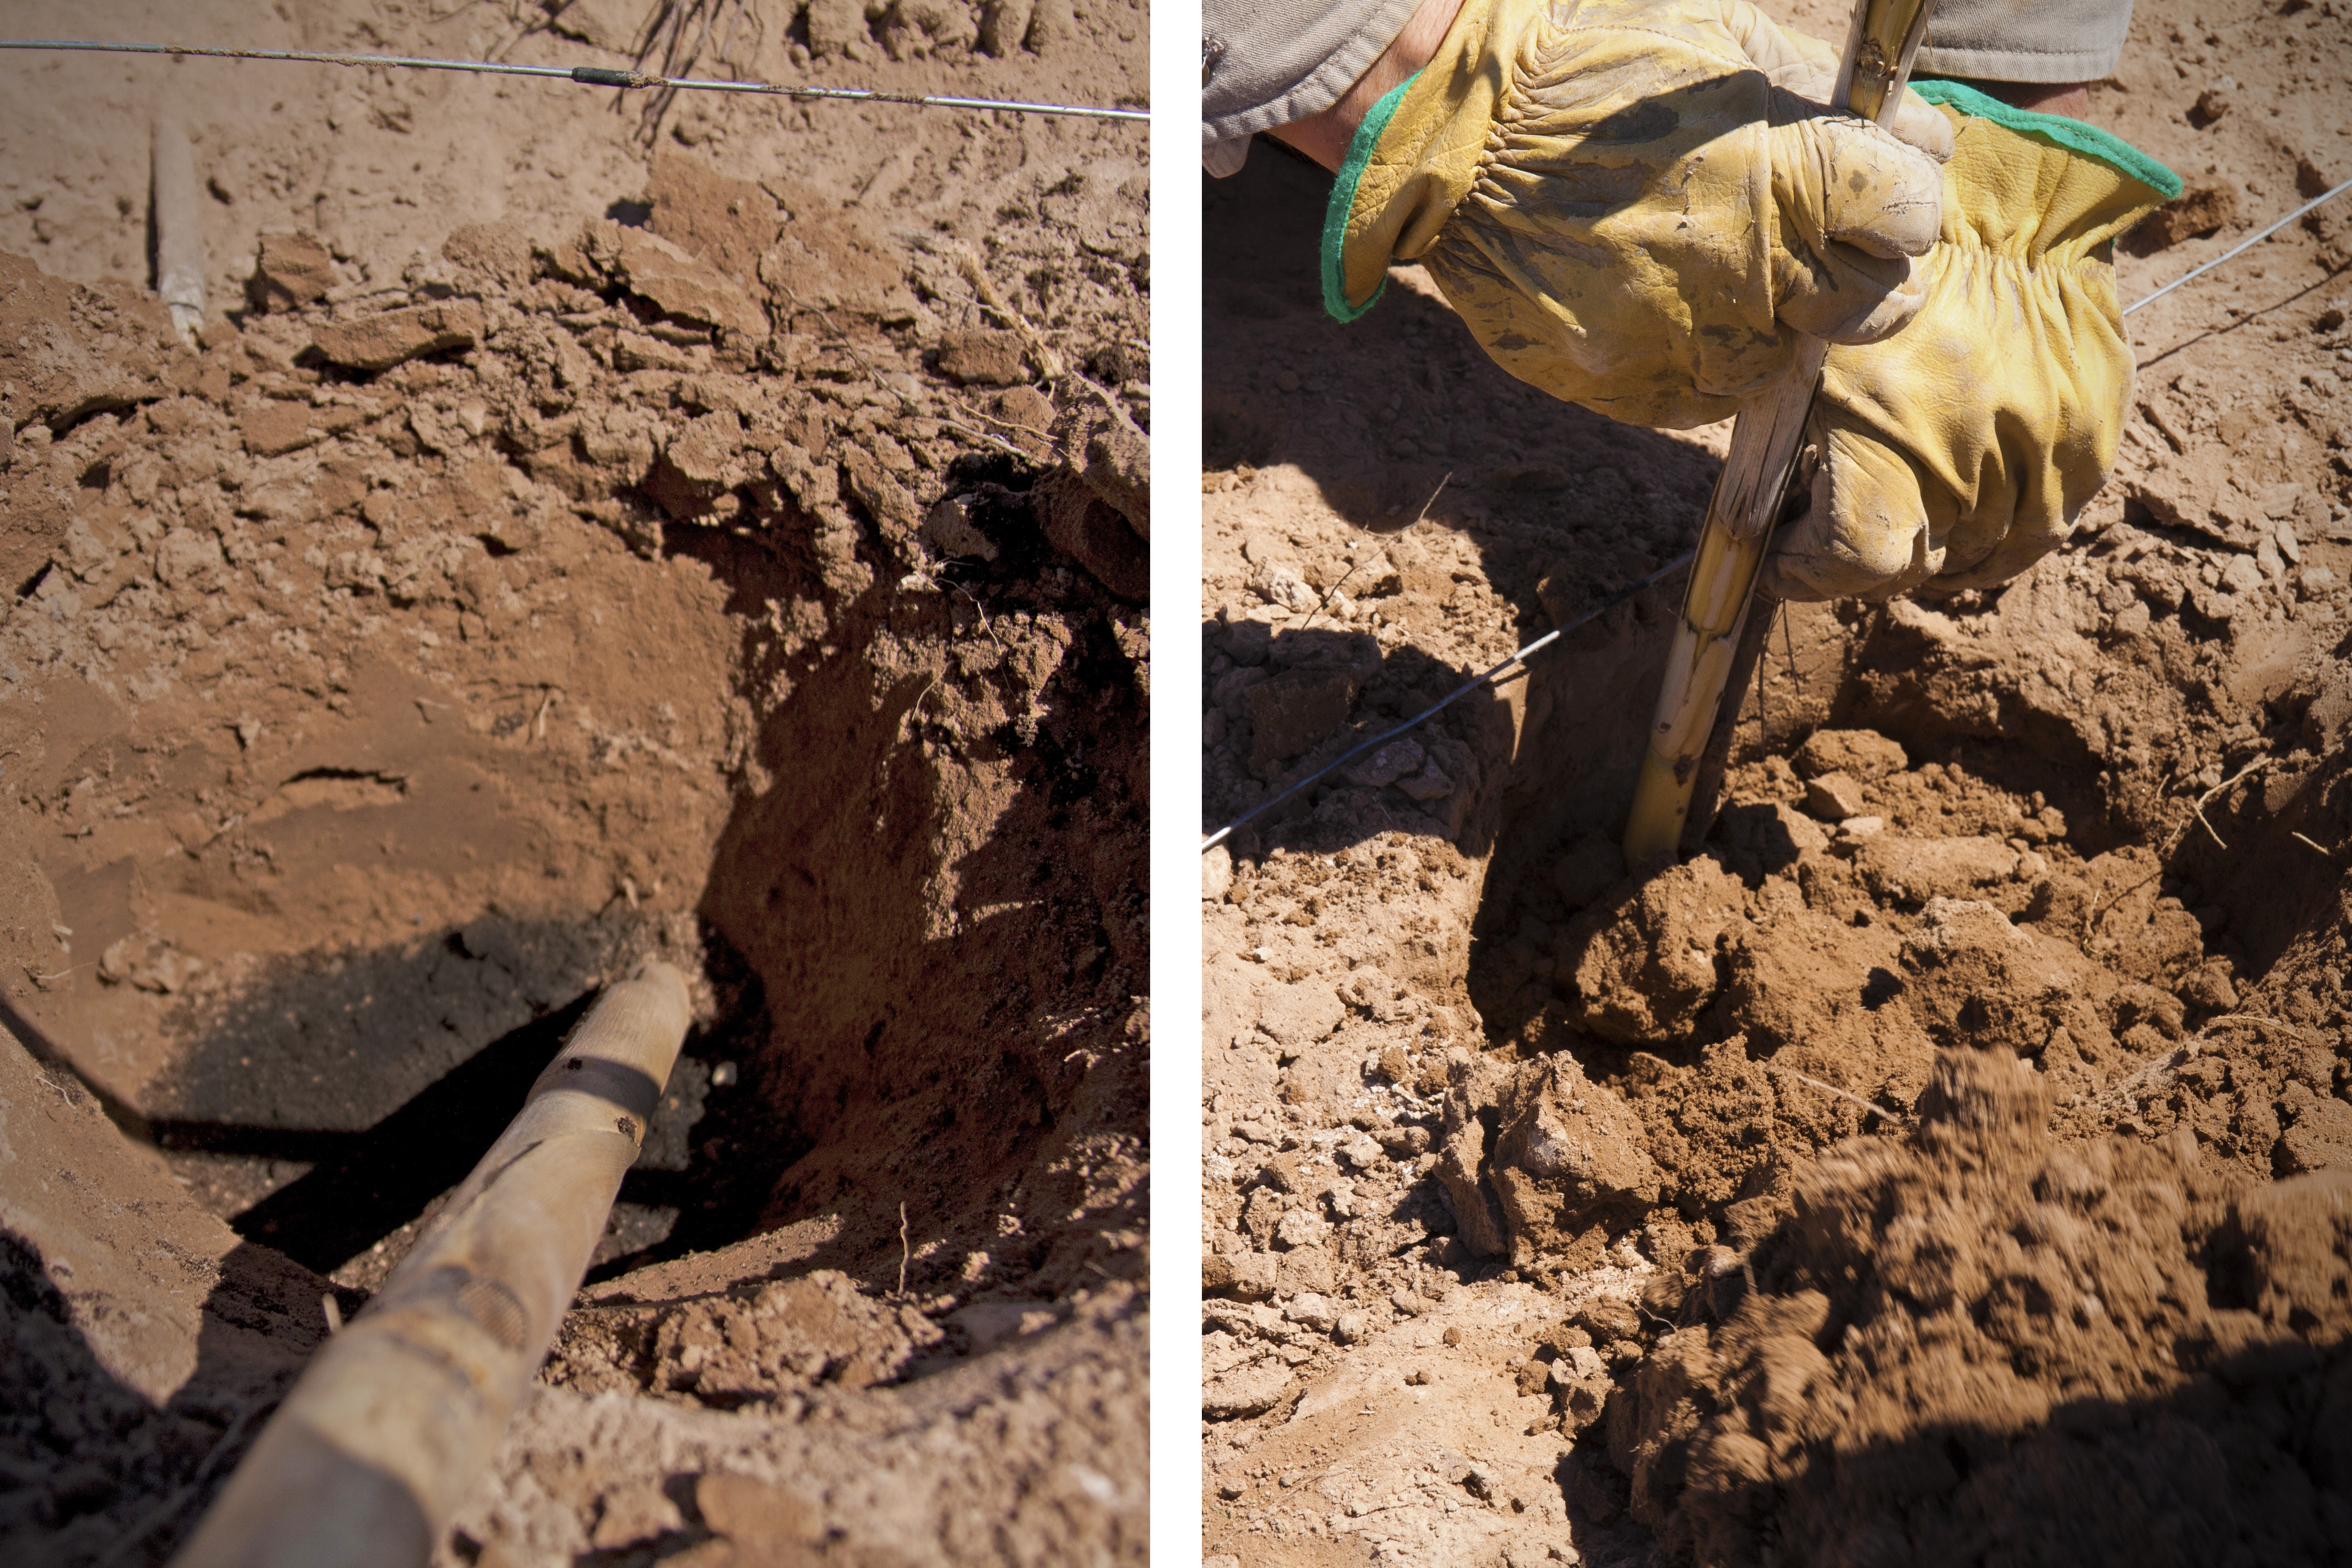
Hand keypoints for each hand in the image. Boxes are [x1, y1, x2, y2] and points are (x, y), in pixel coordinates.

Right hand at [1330, 0, 1953, 427]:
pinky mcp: (1635, 390)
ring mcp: (1690, 342)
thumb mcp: (1726, 44)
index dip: (1898, 200)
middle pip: (1876, 306)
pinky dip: (1705, 356)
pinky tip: (1666, 301)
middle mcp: (1751, 272)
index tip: (1871, 190)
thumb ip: (1827, 101)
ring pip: (1791, 358)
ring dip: (1778, 320)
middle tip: (1815, 242)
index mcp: (1785, 174)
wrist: (1453, 143)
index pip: (1912, 216)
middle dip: (1859, 273)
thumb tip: (1914, 140)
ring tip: (1720, 267)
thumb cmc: (1591, 67)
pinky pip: (1709, 395)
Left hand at [1760, 82, 2179, 599]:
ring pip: (1986, 553)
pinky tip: (1969, 521)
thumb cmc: (1873, 279)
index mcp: (1885, 439)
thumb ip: (1777, 448)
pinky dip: (2005, 538)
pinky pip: (2049, 521)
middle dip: (1868, 565)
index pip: (1851, 561)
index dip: (1809, 574)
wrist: (2003, 207)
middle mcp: (1967, 458)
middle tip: (1837, 539)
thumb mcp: (1800, 356)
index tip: (1785, 560)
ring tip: (1904, 527)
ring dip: (1937, 556)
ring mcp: (2039, 452)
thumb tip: (1760, 528)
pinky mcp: (2090, 434)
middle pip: (1916, 564)